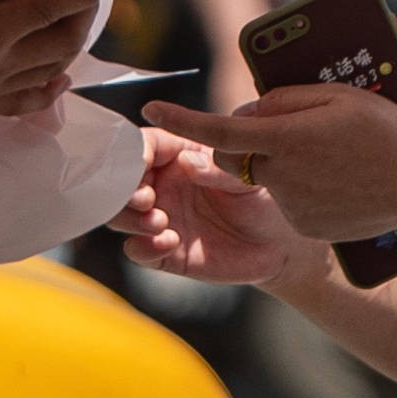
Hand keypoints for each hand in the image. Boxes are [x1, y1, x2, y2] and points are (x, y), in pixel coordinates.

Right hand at [115, 131, 323, 287]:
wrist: (276, 244)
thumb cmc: (262, 199)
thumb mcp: (249, 177)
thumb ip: (220, 169)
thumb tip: (187, 163)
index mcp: (178, 156)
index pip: (144, 145)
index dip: (135, 151)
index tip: (141, 162)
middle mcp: (162, 184)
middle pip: (121, 181)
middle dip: (125, 188)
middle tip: (148, 198)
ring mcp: (160, 218)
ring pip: (120, 214)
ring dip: (130, 217)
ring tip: (160, 222)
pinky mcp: (164, 251)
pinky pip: (137, 250)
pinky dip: (143, 247)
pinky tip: (170, 242)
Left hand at [138, 81, 396, 246]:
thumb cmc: (384, 133)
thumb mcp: (336, 97)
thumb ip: (283, 100)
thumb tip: (250, 110)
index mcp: (285, 138)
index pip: (218, 128)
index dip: (180, 118)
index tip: (151, 109)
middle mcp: (281, 175)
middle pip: (236, 154)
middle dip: (244, 140)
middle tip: (284, 128)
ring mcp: (293, 205)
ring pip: (266, 177)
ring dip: (282, 164)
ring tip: (330, 156)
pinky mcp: (307, 225)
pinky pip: (290, 200)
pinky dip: (303, 188)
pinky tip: (338, 180)